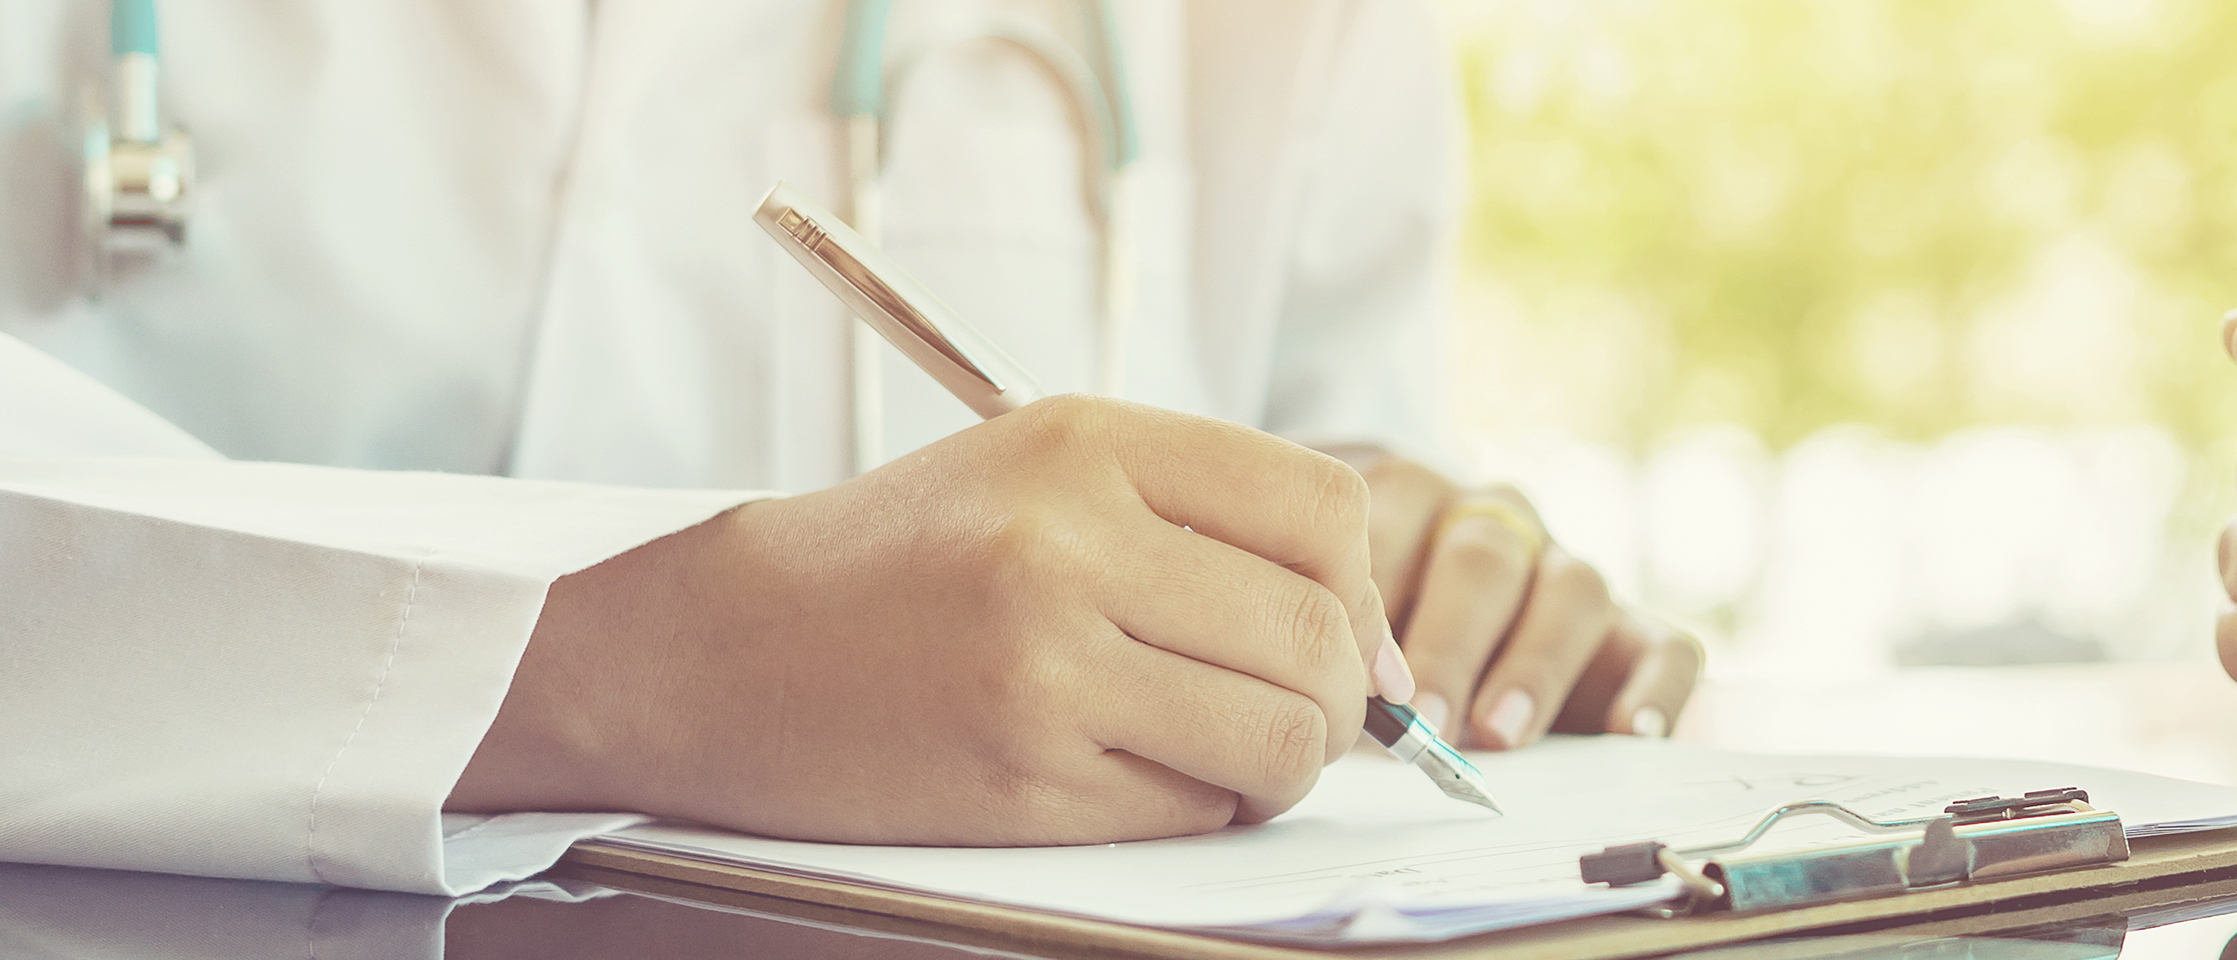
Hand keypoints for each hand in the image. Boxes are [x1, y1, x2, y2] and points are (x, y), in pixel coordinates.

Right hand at [453, 396, 1400, 842]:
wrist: (716, 650)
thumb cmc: (903, 564)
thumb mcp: (1046, 478)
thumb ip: (1210, 527)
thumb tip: (1382, 651)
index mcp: (1087, 444)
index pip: (1325, 508)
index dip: (1363, 585)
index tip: (1347, 631)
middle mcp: (1070, 542)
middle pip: (1321, 634)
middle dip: (1342, 697)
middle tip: (1302, 713)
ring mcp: (1046, 663)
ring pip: (1281, 737)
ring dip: (1286, 764)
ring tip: (1229, 752)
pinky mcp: (1024, 775)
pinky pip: (1197, 807)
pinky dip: (1203, 806)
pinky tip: (1141, 773)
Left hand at [1329, 445, 1701, 749]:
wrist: (1450, 637)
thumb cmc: (1371, 636)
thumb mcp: (1333, 615)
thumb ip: (1325, 633)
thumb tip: (1307, 696)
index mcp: (1413, 498)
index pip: (1393, 517)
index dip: (1374, 589)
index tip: (1355, 670)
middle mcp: (1499, 522)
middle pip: (1484, 560)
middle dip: (1451, 642)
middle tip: (1423, 719)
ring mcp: (1570, 573)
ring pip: (1573, 593)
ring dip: (1535, 666)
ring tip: (1500, 734)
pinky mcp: (1636, 632)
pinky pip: (1666, 647)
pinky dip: (1656, 689)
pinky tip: (1633, 732)